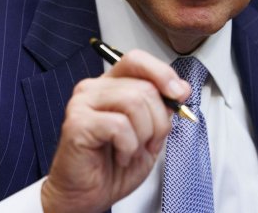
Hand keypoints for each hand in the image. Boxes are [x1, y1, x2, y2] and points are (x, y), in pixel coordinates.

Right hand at [41, 49, 189, 212]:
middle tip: (149, 143)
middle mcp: (94, 88)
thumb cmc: (112, 166)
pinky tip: (120, 155)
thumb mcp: (149, 133)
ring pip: (134, 102)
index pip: (137, 60)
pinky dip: (128, 146)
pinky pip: (119, 126)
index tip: (179, 95)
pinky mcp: (76, 123)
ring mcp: (82, 103)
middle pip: (143, 86)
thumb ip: (162, 108)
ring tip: (132, 150)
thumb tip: (181, 89)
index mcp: (111, 85)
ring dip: (144, 135)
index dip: (162, 73)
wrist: (86, 196)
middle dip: (158, 121)